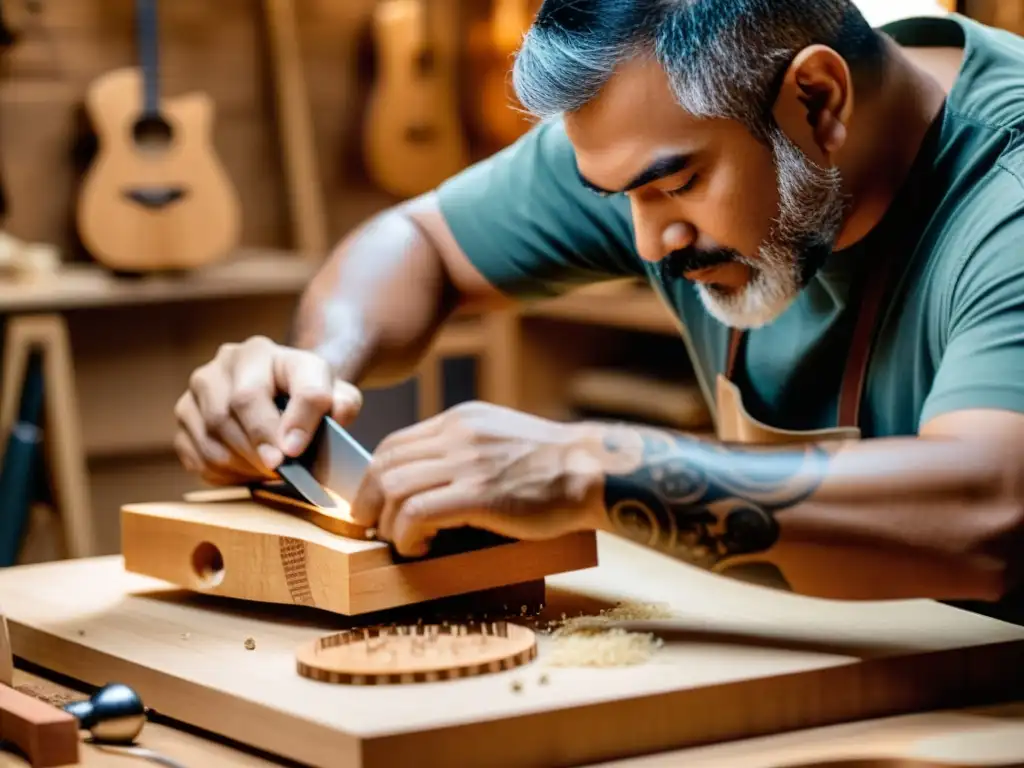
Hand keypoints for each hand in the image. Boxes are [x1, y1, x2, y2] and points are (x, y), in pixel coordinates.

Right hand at [174, 335, 362, 485]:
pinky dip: (221, 471)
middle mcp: (224, 362)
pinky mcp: (185, 416)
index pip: (261, 388)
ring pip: (210, 435)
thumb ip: (343, 402)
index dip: (273, 423)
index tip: (294, 452)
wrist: (284, 393)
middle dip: (257, 448)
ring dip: (241, 463)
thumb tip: (334, 417)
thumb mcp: (336, 393)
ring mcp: (198, 388)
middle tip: (280, 471)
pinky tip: (247, 472)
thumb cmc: (309, 395)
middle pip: (229, 411)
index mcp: (261, 352)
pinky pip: (194, 452)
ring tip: (269, 473)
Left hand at [348, 401, 604, 556]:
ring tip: (400, 542)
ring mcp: (467, 462)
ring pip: (393, 488)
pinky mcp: (478, 494)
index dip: (374, 477)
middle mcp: (457, 435)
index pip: (394, 443)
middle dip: (367, 502)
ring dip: (386, 523)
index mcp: (461, 421)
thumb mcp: (501, 439)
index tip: (375, 504)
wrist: (594, 469)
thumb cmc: (555, 464)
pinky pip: (416, 512)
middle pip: (384, 463)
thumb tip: (433, 480)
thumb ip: (466, 450)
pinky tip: (419, 548)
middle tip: (372, 528)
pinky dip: (406, 535)